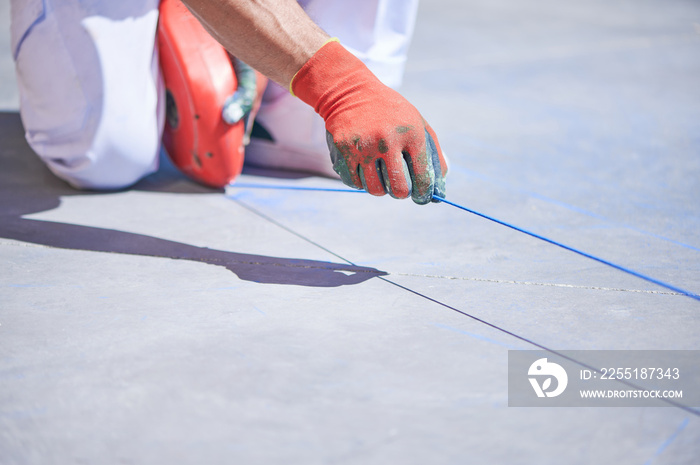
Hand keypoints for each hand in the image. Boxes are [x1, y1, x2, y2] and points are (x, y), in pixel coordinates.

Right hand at [291, 40, 446, 203]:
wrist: (351, 92)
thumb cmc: (391, 112)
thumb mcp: (417, 123)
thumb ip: (432, 154)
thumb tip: (438, 188)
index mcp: (411, 133)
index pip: (421, 176)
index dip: (423, 193)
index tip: (421, 197)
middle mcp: (387, 141)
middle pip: (397, 189)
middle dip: (401, 194)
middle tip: (400, 189)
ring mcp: (363, 147)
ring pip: (374, 189)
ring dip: (380, 188)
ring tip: (381, 177)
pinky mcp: (344, 150)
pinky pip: (354, 182)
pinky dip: (361, 182)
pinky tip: (365, 170)